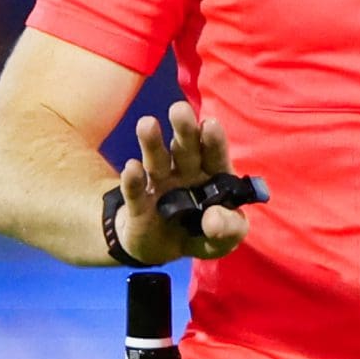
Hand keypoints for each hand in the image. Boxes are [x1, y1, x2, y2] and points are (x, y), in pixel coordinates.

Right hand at [115, 102, 253, 264]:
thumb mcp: (222, 240)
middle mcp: (185, 174)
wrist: (162, 248)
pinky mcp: (138, 204)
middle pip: (186, 149)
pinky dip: (133, 180)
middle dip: (184, 130)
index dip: (213, 141)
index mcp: (211, 177)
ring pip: (157, 161)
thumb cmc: (199, 234)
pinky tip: (132, 168)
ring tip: (147, 124)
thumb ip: (228, 230)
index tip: (210, 124)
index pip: (214, 155)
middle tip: (180, 109)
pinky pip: (136, 190)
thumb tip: (213, 219)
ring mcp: (160, 186)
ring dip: (152, 144)